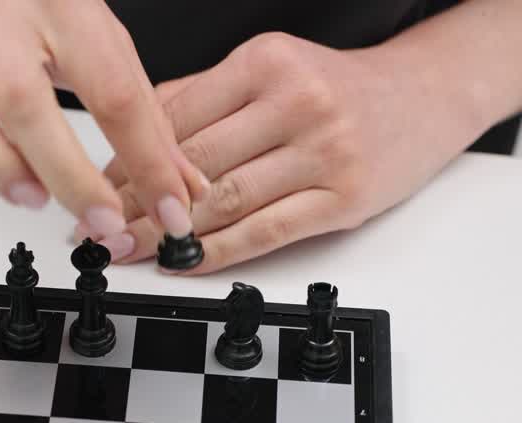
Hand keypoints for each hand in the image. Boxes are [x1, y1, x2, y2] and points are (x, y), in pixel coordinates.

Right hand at [0, 0, 203, 240]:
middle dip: (65, 172)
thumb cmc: (39, 4)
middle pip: (23, 99)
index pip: (113, 90)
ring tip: (28, 196)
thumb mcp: (101, 42)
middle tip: (99, 220)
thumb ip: (143, 117)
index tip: (172, 210)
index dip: (147, 159)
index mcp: (65, 8)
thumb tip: (184, 188)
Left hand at [100, 32, 483, 273]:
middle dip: (133, 201)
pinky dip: (218, 252)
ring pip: (224, 200)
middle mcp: (295, 100)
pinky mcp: (344, 197)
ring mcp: (323, 150)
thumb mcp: (273, 69)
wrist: (427, 94)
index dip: (125, 158)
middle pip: (192, 161)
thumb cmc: (341, 87)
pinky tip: (184, 262)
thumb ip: (208, 99)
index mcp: (265, 61)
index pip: (175, 115)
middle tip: (96, 230)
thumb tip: (135, 141)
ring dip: (166, 233)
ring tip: (128, 251)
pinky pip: (266, 231)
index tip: (93, 186)